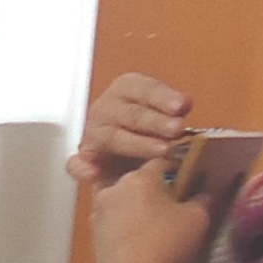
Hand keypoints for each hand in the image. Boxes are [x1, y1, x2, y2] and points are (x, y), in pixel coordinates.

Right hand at [68, 73, 192, 188]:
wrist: (130, 154)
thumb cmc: (150, 130)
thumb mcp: (165, 112)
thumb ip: (175, 107)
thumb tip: (184, 104)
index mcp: (126, 89)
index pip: (143, 89)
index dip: (162, 97)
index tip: (181, 106)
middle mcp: (107, 108)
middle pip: (130, 114)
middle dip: (154, 122)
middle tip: (176, 129)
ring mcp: (93, 133)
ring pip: (111, 137)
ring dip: (136, 144)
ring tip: (162, 151)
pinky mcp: (84, 158)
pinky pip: (77, 164)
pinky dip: (83, 168)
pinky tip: (93, 173)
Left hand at [91, 159, 232, 262]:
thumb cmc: (168, 241)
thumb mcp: (197, 217)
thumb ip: (201, 200)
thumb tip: (203, 195)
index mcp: (139, 178)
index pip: (159, 163)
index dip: (175, 168)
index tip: (186, 177)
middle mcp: (113, 190)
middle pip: (136, 181)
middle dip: (152, 188)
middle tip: (170, 201)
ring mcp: (98, 213)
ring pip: (120, 201)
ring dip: (135, 207)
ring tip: (153, 221)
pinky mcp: (92, 235)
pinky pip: (113, 222)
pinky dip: (124, 225)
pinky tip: (138, 238)